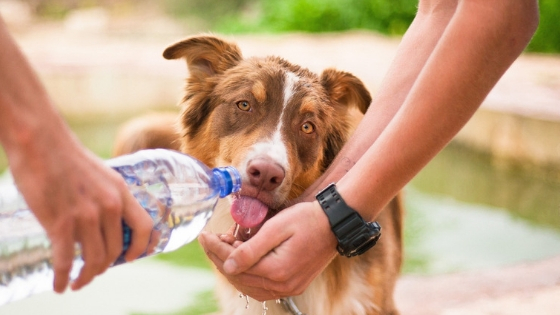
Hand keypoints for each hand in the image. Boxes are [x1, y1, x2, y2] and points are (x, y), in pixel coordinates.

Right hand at [10, 141, 152, 292]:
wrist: (40, 142)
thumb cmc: (67, 156)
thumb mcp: (101, 174)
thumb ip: (107, 196)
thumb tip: (104, 220)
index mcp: (121, 192)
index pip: (144, 227)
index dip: (142, 247)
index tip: (132, 258)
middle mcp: (109, 205)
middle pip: (116, 249)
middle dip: (106, 266)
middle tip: (95, 271)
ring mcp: (86, 215)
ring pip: (94, 259)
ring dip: (87, 276)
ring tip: (78, 282)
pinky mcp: (60, 223)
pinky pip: (66, 261)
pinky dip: (63, 278)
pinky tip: (60, 285)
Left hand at [199, 200, 337, 300]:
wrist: (335, 224)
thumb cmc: (307, 219)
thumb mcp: (277, 228)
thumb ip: (251, 249)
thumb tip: (227, 265)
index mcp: (277, 271)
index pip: (235, 264)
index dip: (216, 249)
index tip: (204, 235)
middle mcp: (282, 285)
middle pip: (239, 277)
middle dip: (220, 257)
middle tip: (211, 239)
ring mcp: (289, 288)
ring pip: (248, 285)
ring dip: (232, 268)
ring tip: (224, 247)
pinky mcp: (293, 285)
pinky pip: (261, 287)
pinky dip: (247, 275)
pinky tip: (240, 261)